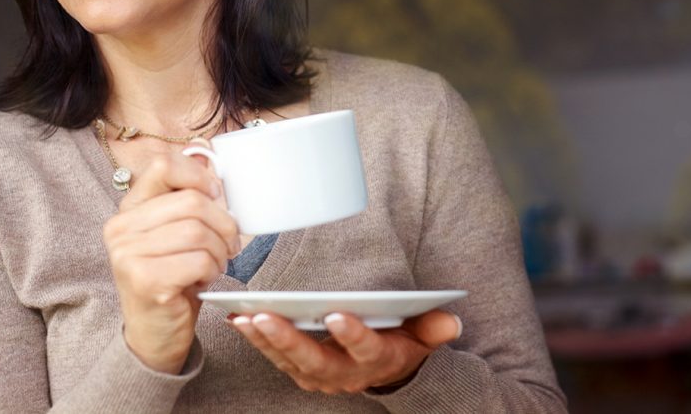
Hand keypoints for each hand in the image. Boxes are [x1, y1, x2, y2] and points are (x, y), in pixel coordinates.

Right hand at [103, 149, 240, 372]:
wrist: (156, 332)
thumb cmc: (174, 277)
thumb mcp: (177, 231)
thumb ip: (187, 196)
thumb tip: (206, 153)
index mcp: (130, 208)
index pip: (164, 165)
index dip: (200, 176)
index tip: (216, 196)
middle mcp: (121, 228)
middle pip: (193, 202)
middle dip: (224, 224)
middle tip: (228, 244)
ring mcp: (128, 254)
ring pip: (199, 231)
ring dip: (219, 251)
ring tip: (213, 264)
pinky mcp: (144, 280)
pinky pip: (199, 260)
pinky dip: (212, 270)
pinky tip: (202, 280)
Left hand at [228, 309, 461, 393]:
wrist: (387, 370)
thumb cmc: (403, 340)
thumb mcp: (424, 334)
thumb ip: (434, 327)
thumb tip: (451, 322)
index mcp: (379, 360)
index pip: (366, 350)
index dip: (352, 334)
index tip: (337, 314)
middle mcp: (346, 375)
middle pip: (315, 361)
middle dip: (289, 339)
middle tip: (266, 316)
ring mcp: (320, 376)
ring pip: (289, 361)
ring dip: (265, 340)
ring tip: (245, 315)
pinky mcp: (300, 371)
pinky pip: (275, 357)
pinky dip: (256, 339)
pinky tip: (239, 318)